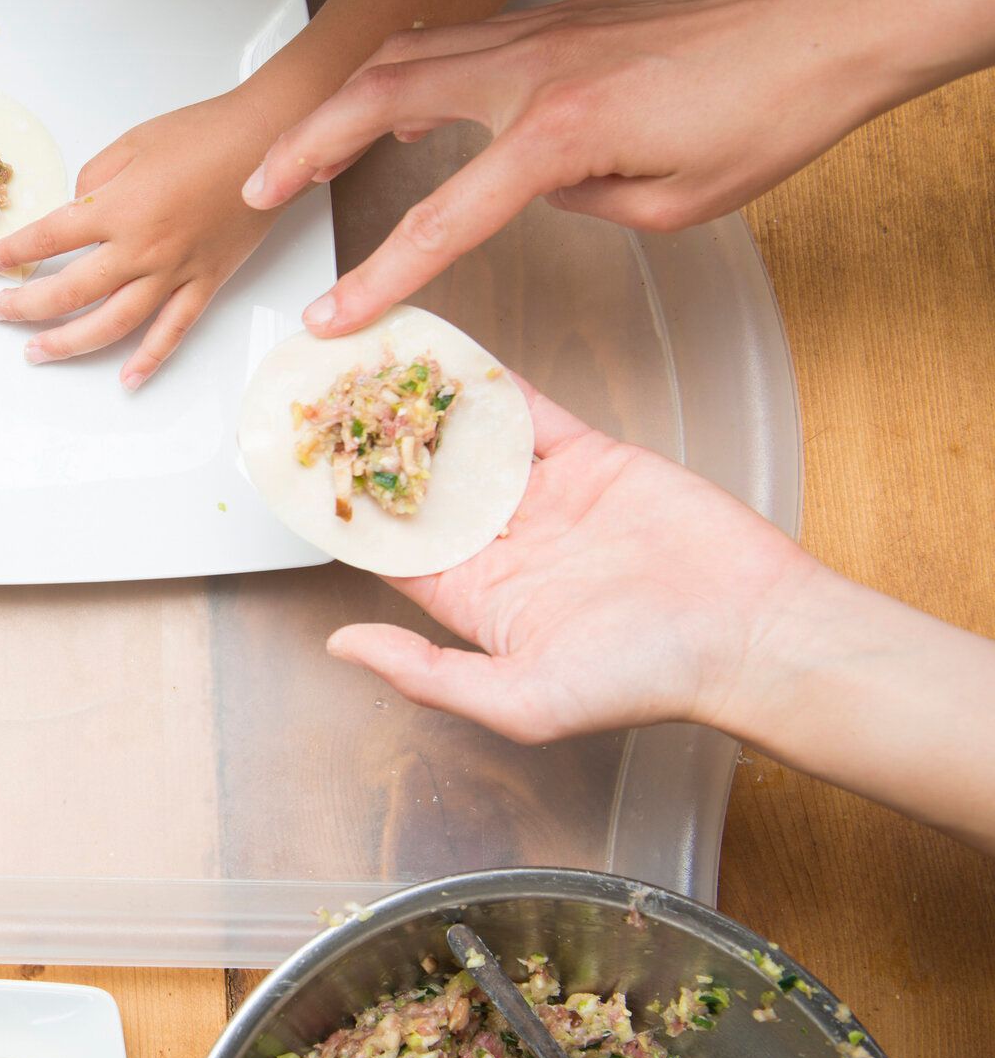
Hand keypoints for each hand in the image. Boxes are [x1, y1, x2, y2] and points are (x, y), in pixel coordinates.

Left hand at [0, 90, 280, 387]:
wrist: (270, 139)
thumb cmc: (204, 133)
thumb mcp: (131, 142)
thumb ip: (93, 178)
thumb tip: (76, 207)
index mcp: (116, 208)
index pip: (46, 240)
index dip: (11, 253)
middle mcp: (140, 248)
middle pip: (67, 292)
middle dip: (23, 307)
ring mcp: (175, 271)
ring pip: (112, 323)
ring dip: (69, 344)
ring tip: (36, 352)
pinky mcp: (207, 282)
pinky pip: (173, 330)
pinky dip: (149, 359)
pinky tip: (126, 379)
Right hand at [242, 0, 894, 335]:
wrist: (817, 32)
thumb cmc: (760, 118)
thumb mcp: (669, 202)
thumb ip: (580, 202)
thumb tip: (535, 189)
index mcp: (554, 133)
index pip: (442, 217)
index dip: (380, 275)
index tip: (334, 315)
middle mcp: (528, 71)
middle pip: (378, 99)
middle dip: (307, 148)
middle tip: (258, 190)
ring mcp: (534, 34)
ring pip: (402, 55)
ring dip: (340, 101)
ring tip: (300, 145)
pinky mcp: (549, 23)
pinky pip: (447, 41)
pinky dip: (398, 70)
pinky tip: (391, 99)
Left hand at [326, 382, 816, 743]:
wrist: (754, 636)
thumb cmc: (646, 682)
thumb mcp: (521, 700)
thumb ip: (426, 674)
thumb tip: (342, 645)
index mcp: (478, 603)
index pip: (394, 554)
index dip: (351, 518)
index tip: (303, 482)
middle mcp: (506, 548)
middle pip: (422, 490)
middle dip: (374, 452)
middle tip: (321, 405)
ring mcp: (547, 501)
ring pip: (468, 445)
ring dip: (421, 411)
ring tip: (366, 369)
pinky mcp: (592, 461)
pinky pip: (528, 415)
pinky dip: (489, 386)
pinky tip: (446, 357)